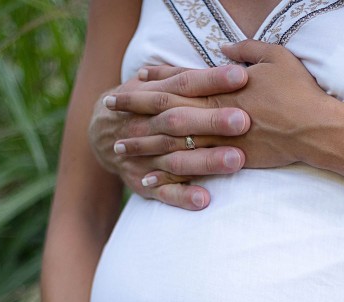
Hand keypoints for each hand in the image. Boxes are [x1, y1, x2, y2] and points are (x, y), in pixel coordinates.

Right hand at [88, 65, 250, 209]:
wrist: (99, 134)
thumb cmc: (140, 103)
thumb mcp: (152, 83)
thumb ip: (182, 76)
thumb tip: (224, 60)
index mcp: (154, 97)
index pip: (184, 85)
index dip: (211, 81)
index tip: (241, 77)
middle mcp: (148, 126)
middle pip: (180, 122)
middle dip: (211, 121)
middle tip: (244, 121)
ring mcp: (145, 157)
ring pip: (177, 158)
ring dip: (206, 160)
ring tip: (236, 160)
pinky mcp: (145, 184)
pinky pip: (165, 192)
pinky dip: (183, 196)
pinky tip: (204, 200)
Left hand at [107, 41, 335, 171]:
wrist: (318, 130)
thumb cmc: (300, 91)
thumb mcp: (275, 57)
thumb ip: (245, 51)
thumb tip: (221, 49)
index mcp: (223, 87)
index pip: (181, 81)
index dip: (156, 79)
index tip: (134, 78)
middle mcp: (215, 113)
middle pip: (165, 110)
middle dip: (135, 107)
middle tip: (109, 107)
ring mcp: (220, 141)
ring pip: (171, 143)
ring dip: (143, 144)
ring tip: (118, 146)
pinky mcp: (229, 163)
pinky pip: (190, 172)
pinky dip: (167, 177)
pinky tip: (147, 182)